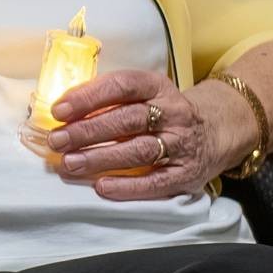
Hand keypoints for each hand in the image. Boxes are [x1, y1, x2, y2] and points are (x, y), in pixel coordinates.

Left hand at [49, 69, 251, 199]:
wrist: (215, 131)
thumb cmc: (162, 112)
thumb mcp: (144, 94)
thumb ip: (109, 100)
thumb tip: (62, 113)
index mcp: (157, 87)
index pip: (122, 86)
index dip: (89, 97)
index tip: (59, 110)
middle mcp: (172, 113)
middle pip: (126, 120)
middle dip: (88, 130)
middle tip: (57, 140)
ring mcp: (181, 144)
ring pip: (138, 150)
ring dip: (100, 158)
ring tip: (70, 164)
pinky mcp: (185, 173)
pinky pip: (156, 182)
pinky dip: (128, 186)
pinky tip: (102, 187)